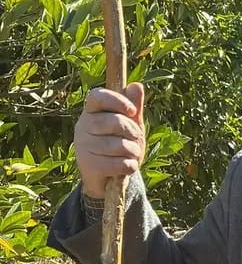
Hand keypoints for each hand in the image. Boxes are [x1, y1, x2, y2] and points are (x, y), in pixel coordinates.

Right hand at [74, 83, 145, 197]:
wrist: (108, 178)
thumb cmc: (120, 144)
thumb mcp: (130, 125)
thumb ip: (133, 107)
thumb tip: (136, 85)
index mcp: (91, 111)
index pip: (98, 96)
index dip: (116, 100)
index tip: (132, 110)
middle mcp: (82, 126)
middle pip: (113, 121)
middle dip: (132, 131)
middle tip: (135, 138)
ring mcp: (83, 146)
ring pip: (118, 145)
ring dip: (133, 151)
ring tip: (132, 154)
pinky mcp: (89, 166)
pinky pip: (118, 163)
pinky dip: (130, 166)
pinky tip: (128, 166)